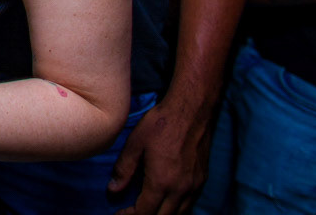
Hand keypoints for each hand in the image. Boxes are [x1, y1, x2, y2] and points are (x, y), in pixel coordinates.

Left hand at [109, 97, 212, 214]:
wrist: (191, 111)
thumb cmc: (161, 123)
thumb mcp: (135, 143)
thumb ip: (124, 169)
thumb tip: (113, 190)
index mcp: (162, 182)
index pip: (145, 212)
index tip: (119, 214)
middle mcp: (181, 189)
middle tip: (132, 214)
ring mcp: (194, 186)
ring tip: (149, 211)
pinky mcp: (202, 180)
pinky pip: (190, 204)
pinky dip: (177, 210)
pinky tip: (167, 203)